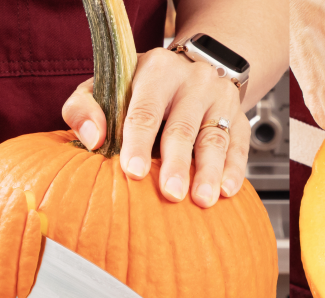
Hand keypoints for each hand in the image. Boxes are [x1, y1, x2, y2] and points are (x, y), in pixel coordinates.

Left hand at [62, 48, 250, 207]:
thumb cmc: (143, 88)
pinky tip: (227, 190)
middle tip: (171, 194)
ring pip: (214, 138)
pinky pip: (239, 145)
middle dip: (177, 163)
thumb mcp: (107, 86)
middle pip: (182, 128)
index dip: (139, 143)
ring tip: (202, 200)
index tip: (134, 172)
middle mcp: (193, 81)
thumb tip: (92, 138)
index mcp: (156, 70)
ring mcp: (221, 99)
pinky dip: (235, 169)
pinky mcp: (240, 118)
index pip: (146, 110)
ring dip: (209, 172)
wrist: (193, 70)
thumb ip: (84, 107)